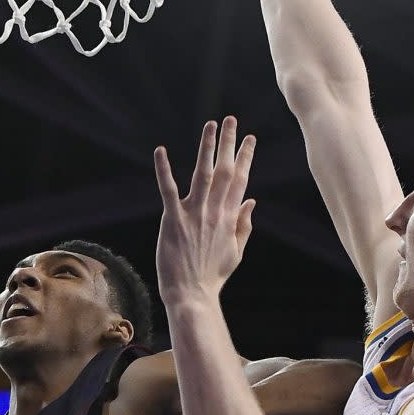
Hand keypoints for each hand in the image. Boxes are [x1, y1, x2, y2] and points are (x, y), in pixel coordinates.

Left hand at [154, 116, 256, 302]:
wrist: (192, 294)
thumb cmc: (211, 276)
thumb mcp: (236, 252)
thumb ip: (244, 225)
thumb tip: (252, 201)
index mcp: (230, 218)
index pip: (240, 181)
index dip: (245, 157)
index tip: (249, 138)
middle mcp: (215, 211)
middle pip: (225, 171)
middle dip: (229, 143)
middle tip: (231, 120)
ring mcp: (194, 214)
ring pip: (203, 173)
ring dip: (207, 147)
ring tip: (211, 125)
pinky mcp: (173, 220)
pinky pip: (168, 190)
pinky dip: (164, 169)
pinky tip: (161, 150)